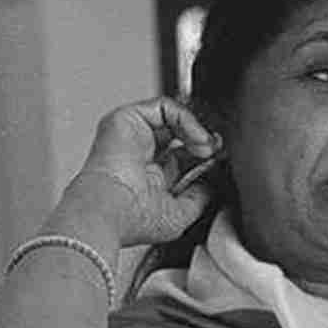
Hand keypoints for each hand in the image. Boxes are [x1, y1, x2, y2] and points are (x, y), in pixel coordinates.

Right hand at [57, 97, 220, 246]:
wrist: (108, 209)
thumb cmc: (130, 219)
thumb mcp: (178, 215)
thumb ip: (199, 197)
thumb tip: (213, 183)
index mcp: (148, 178)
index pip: (182, 156)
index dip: (203, 155)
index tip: (219, 160)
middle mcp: (139, 155)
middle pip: (179, 134)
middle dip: (203, 140)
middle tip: (217, 150)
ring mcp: (133, 135)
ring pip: (174, 118)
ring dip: (198, 130)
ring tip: (208, 147)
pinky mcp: (127, 118)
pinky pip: (165, 107)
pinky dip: (187, 119)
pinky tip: (197, 138)